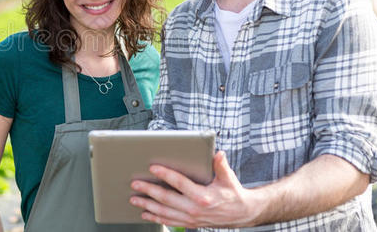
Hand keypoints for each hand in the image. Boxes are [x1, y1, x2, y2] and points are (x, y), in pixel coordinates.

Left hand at [129, 151, 262, 227]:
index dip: (165, 174)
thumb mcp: (228, 178)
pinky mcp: (190, 223)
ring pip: (164, 212)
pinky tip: (146, 213)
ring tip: (134, 199)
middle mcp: (195, 209)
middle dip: (149, 191)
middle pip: (166, 199)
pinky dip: (156, 218)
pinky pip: (169, 221)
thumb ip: (221, 165)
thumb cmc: (233, 193)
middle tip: (135, 184)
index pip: (180, 183)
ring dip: (148, 205)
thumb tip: (218, 154)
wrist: (242, 214)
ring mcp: (191, 218)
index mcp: (203, 196)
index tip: (153, 168)